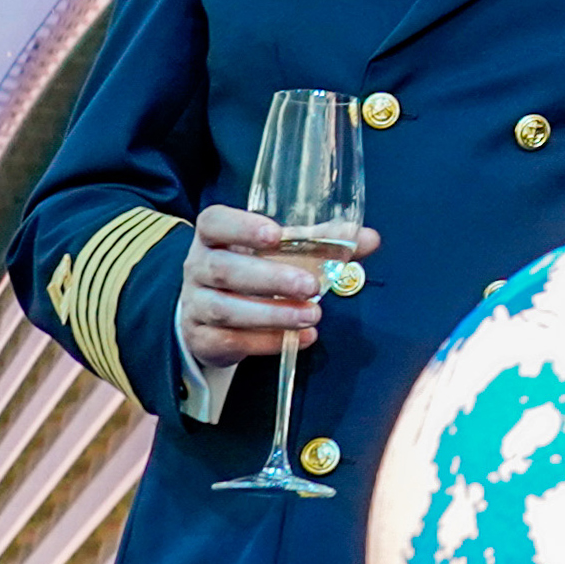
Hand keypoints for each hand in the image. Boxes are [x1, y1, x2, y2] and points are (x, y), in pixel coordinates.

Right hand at [178, 203, 371, 372]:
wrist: (214, 315)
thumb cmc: (253, 270)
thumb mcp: (282, 252)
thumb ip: (323, 242)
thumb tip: (369, 237)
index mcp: (215, 236)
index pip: (214, 222)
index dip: (242, 226)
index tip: (275, 234)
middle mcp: (198, 266)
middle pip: (224, 269)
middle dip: (270, 278)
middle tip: (310, 286)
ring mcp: (195, 303)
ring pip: (226, 309)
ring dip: (272, 314)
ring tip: (312, 315)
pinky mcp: (201, 337)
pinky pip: (230, 341)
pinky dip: (267, 341)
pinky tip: (300, 337)